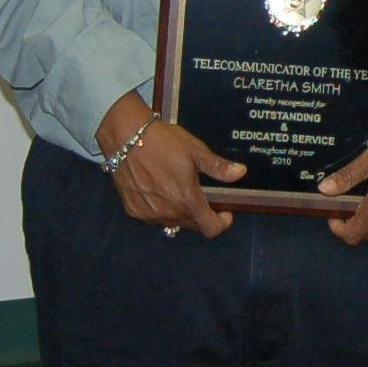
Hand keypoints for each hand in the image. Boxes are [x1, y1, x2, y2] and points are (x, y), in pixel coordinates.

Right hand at [110, 119, 244, 237]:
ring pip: (172, 222)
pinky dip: (160, 210)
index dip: (222, 223)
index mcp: (187, 200)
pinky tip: (158, 190)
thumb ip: (218, 167)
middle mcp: (168, 213)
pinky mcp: (133, 210)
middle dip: (202, 215)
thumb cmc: (163, 142)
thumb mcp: (195, 151)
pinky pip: (153, 218)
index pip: (211, 229)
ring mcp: (148, 214)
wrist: (125, 137)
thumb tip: (241, 173)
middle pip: (193, 226)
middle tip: (200, 194)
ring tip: (177, 190)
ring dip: (180, 213)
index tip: (224, 211)